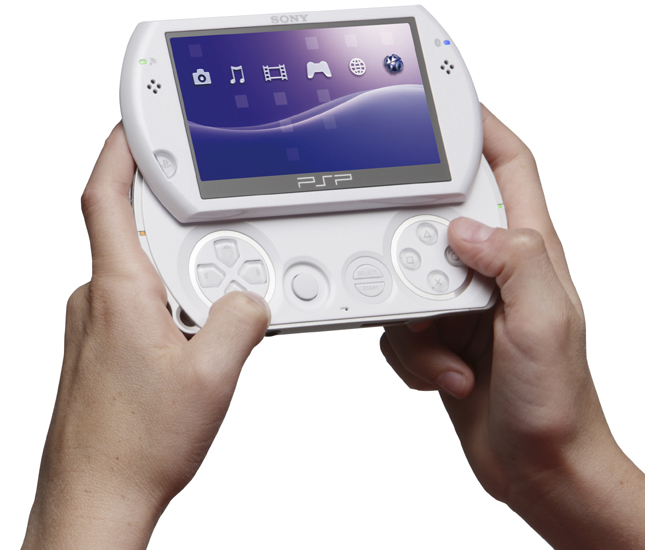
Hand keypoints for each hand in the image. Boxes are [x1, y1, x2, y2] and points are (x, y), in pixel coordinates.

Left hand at [22, 124, 269, 549]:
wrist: (96, 497)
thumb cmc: (135, 445)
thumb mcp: (212, 376)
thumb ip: (239, 321)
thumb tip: (251, 299)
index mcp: (119, 293)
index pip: (105, 200)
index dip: (117, 153)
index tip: (133, 125)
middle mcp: (97, 301)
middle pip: (139, 237)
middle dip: (184, 239)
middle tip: (220, 266)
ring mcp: (94, 326)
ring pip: (145, 277)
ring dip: (183, 286)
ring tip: (209, 333)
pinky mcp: (100, 349)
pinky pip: (140, 308)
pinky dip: (172, 312)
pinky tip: (194, 351)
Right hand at [380, 105, 644, 548]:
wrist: (538, 465)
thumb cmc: (557, 401)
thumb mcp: (545, 321)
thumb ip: (514, 260)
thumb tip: (465, 228)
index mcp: (529, 254)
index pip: (510, 170)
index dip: (482, 130)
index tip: (448, 108)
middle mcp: (494, 273)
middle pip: (438, 221)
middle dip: (413, 243)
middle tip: (412, 272)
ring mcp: (464, 305)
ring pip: (406, 278)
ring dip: (414, 321)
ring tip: (450, 356)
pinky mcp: (441, 338)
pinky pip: (401, 327)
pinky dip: (413, 355)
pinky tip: (448, 376)